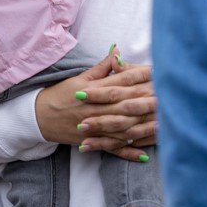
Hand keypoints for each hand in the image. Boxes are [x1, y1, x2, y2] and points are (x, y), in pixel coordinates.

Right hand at [34, 56, 156, 162]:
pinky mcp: (93, 142)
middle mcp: (96, 108)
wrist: (39, 117)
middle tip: (168, 97)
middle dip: (147, 101)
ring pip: (123, 128)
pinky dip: (129, 152)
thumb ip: (102, 67)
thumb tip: (117, 51)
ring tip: (163, 125)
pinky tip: (145, 155)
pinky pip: (114, 149)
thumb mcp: (80, 78)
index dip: (140, 76)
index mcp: (93, 90)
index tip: (157, 71)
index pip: (121, 81)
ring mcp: (95, 127)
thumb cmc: (61, 95)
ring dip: (143, 127)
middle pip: (126, 104)